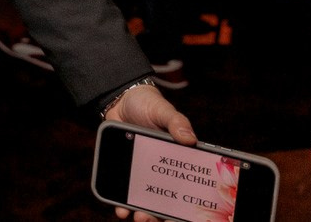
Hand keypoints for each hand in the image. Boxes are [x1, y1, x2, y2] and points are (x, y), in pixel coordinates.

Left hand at [105, 85, 196, 221]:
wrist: (120, 100)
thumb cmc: (148, 104)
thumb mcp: (163, 110)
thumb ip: (176, 122)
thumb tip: (190, 139)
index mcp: (178, 158)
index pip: (186, 184)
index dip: (187, 202)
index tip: (183, 213)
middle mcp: (162, 169)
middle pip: (166, 198)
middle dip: (160, 213)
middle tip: (152, 218)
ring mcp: (143, 172)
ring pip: (146, 199)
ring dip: (143, 213)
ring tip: (138, 218)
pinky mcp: (127, 170)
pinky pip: (125, 191)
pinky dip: (122, 204)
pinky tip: (120, 211)